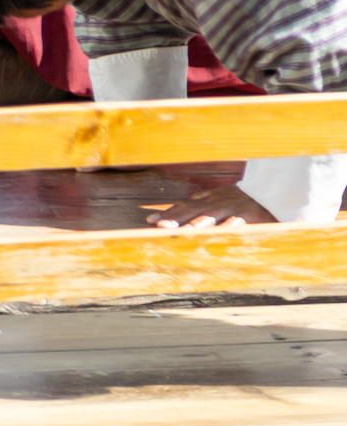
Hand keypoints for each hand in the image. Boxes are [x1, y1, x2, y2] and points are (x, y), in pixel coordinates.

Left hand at [147, 185, 275, 228]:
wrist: (274, 190)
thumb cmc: (246, 197)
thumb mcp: (223, 196)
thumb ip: (205, 200)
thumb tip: (186, 202)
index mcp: (211, 199)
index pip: (185, 206)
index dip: (169, 213)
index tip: (150, 221)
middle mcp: (219, 202)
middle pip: (193, 211)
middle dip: (176, 218)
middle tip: (158, 227)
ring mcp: (233, 209)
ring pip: (213, 217)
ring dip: (197, 225)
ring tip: (182, 232)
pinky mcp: (250, 216)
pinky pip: (238, 224)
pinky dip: (228, 229)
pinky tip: (219, 235)